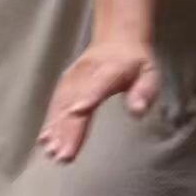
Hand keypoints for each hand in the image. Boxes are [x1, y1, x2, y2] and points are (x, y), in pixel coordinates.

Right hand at [38, 40, 159, 163]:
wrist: (117, 40)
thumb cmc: (135, 64)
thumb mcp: (149, 74)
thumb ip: (144, 92)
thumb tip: (138, 111)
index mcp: (111, 69)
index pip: (99, 83)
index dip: (89, 96)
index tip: (78, 112)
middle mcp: (88, 72)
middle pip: (76, 100)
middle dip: (68, 128)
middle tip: (64, 155)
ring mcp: (74, 77)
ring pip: (63, 103)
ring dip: (56, 128)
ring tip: (52, 152)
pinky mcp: (66, 83)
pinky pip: (56, 103)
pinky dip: (51, 121)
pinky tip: (45, 139)